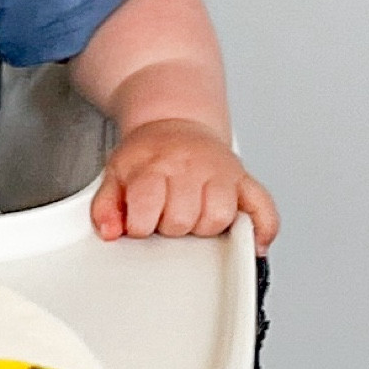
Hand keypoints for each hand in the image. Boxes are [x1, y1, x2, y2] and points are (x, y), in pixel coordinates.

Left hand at [92, 119, 279, 255]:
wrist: (173, 125)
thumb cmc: (147, 156)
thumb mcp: (114, 176)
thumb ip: (105, 207)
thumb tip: (110, 232)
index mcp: (158, 166)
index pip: (149, 208)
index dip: (140, 225)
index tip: (138, 222)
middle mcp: (193, 167)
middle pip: (183, 219)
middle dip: (170, 228)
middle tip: (164, 217)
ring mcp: (222, 172)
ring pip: (220, 217)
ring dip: (204, 228)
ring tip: (192, 220)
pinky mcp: (245, 180)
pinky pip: (263, 208)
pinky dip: (262, 229)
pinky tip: (252, 243)